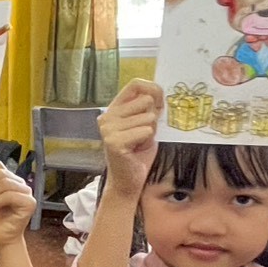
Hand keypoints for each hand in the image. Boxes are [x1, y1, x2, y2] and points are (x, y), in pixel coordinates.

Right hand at [97, 80, 162, 199]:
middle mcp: (107, 116)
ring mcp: (108, 129)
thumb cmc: (138, 153)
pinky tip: (136, 149)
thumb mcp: (145, 125)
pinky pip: (145, 131)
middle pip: (145, 101)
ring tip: (139, 143)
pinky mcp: (114, 142)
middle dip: (152, 117)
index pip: (135, 84)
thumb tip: (159, 91)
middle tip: (144, 133)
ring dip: (150, 132)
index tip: (160, 103)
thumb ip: (149, 108)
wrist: (128, 181)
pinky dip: (147, 141)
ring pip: (148, 118)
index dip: (153, 89)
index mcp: (114, 109)